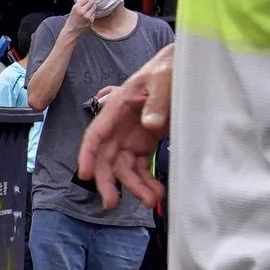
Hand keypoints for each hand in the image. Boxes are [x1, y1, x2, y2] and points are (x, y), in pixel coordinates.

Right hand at [61, 0, 98, 37]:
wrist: (72, 30)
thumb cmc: (72, 20)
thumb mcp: (73, 9)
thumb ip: (80, 3)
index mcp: (77, 7)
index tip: (86, 0)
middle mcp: (83, 11)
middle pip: (92, 2)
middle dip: (91, 1)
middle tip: (89, 3)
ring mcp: (88, 16)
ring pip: (94, 7)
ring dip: (92, 7)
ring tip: (88, 10)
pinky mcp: (91, 21)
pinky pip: (94, 13)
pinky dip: (92, 13)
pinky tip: (88, 15)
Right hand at [79, 44, 173, 210]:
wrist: (184, 66)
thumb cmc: (169, 66)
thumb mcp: (164, 77)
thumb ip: (158, 100)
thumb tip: (150, 125)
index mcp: (118, 107)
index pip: (96, 134)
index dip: (87, 155)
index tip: (85, 174)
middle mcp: (120, 126)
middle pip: (106, 157)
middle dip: (107, 181)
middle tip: (112, 203)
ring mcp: (133, 136)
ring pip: (125, 167)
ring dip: (134, 186)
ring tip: (151, 201)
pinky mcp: (146, 143)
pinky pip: (142, 167)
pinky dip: (147, 181)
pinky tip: (157, 192)